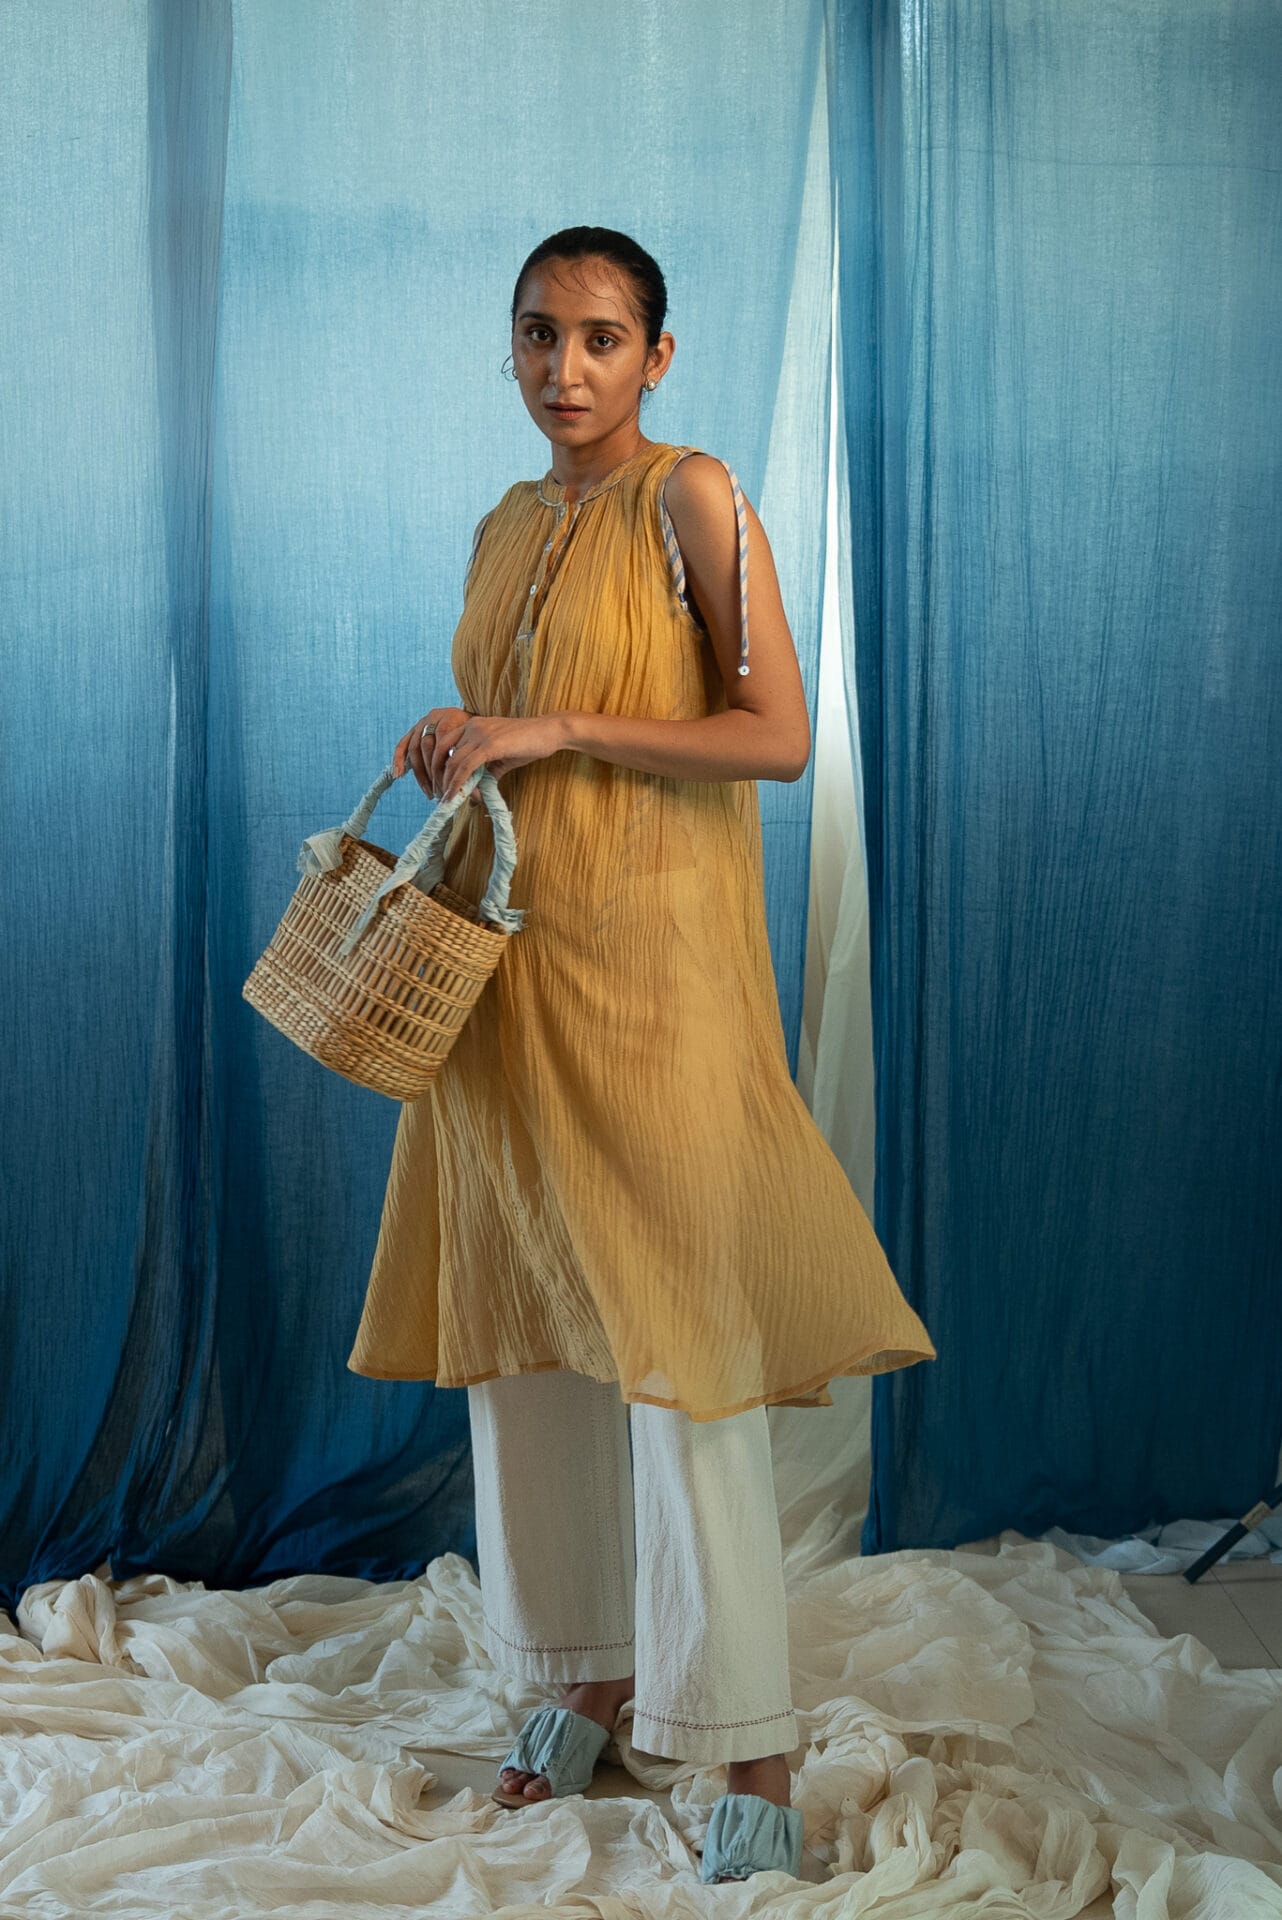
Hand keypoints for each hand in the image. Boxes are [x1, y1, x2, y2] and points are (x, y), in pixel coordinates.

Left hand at [393, 708, 564, 803]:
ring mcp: (479, 734)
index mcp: (471, 725)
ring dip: (447, 785)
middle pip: (441, 753)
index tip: (438, 786)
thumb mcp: (500, 758)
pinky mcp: (489, 744)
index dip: (436, 767)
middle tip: (439, 797)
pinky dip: (458, 784)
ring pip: (452, 762)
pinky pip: (466, 767)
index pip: (443, 745)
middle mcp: (471, 726)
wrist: (549, 732)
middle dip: (436, 777)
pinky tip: (455, 796)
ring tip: (446, 802)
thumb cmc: (528, 744)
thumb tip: (473, 795)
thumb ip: (485, 773)